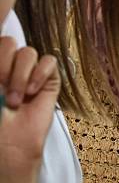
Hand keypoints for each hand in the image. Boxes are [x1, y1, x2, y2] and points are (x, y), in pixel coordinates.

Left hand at [0, 36, 59, 170]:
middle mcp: (9, 67)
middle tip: (0, 84)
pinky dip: (40, 74)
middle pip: (10, 42)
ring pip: (28, 52)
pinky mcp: (49, 80)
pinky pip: (49, 62)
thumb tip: (1, 53)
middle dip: (4, 63)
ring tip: (16, 99)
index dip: (0, 37)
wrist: (9, 145)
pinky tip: (33, 92)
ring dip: (21, 76)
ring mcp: (30, 73)